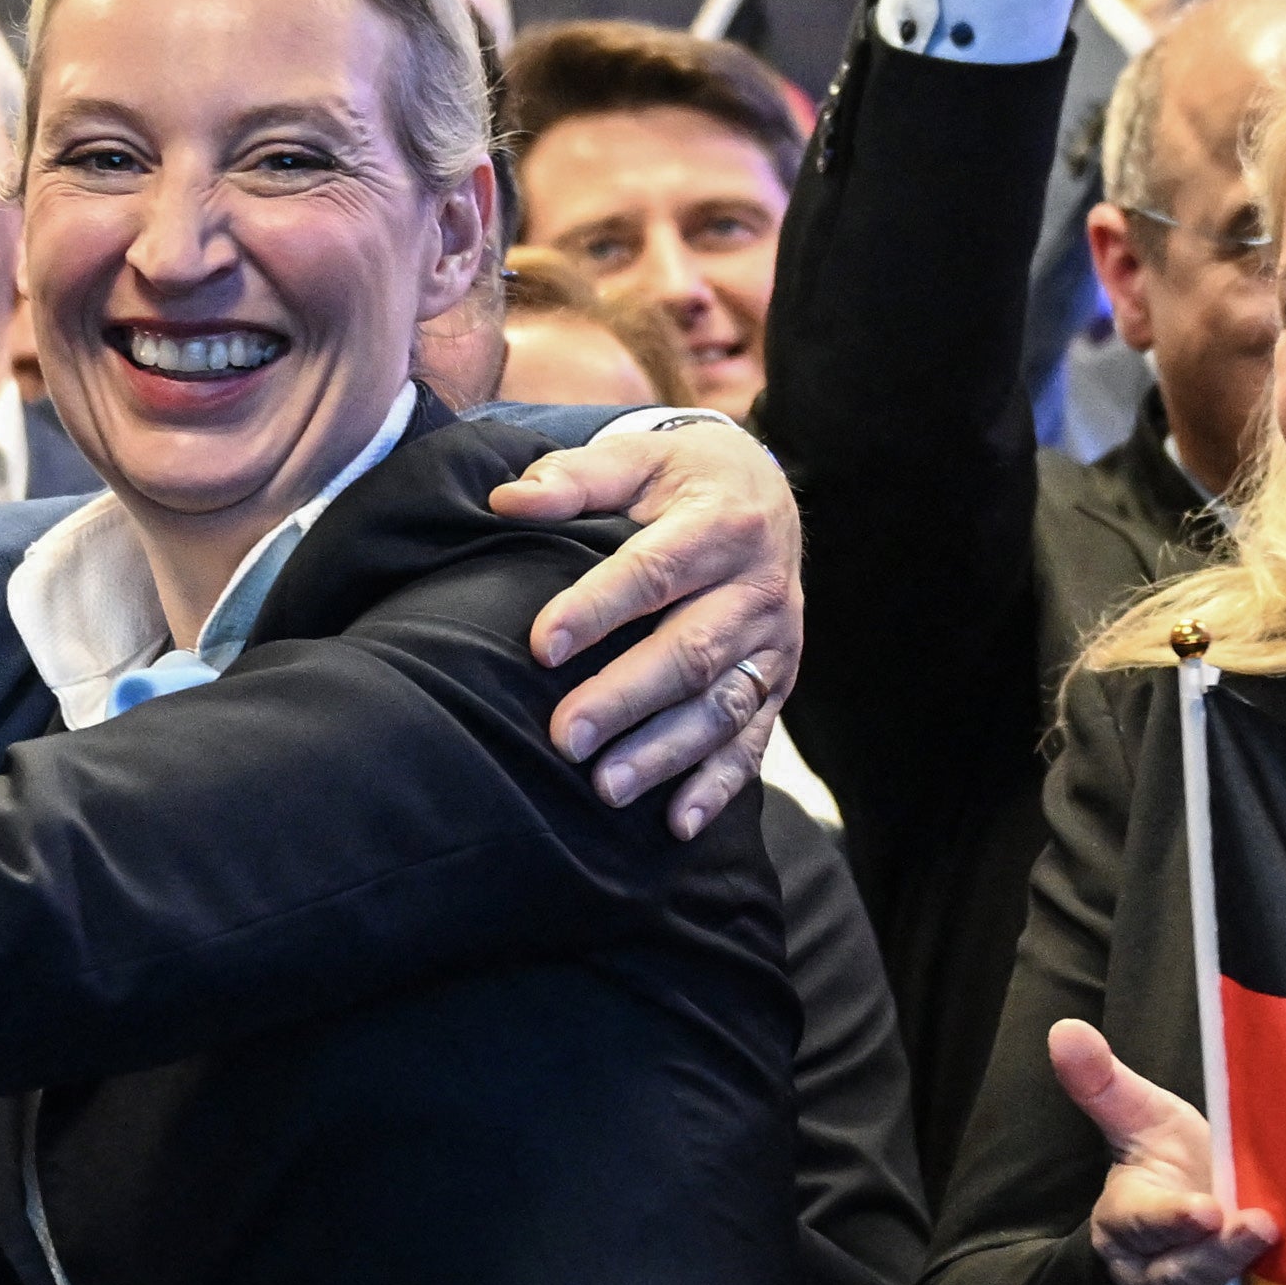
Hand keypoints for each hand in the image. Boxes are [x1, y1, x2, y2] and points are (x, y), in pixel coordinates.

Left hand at [488, 420, 800, 839]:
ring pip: (720, 706)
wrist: (766, 494)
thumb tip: (507, 499)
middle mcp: (757, 589)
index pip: (653, 571)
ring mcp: (774, 643)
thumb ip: (575, 478)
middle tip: (565, 738)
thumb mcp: (636, 461)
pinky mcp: (778, 682)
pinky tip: (676, 823)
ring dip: (664, 753)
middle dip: (625, 699)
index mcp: (720, 525)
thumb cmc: (682, 480)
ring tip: (605, 788)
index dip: (597, 609)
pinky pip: (753, 740)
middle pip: (689, 652)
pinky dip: (718, 786)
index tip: (540, 645)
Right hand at [1051, 1018, 1276, 1284]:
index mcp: (1123, 1217)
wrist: (1210, 1210)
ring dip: (1241, 1276)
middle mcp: (1144, 1268)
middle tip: (1261, 1225)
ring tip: (1278, 1243)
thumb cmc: (1176, 1160)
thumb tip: (1065, 1030)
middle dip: (1217, 1253)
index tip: (1206, 1210)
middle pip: (1175, 1271)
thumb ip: (1105, 1083)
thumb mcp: (1145, 1116)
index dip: (1170, 1220)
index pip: (1139, 1221)